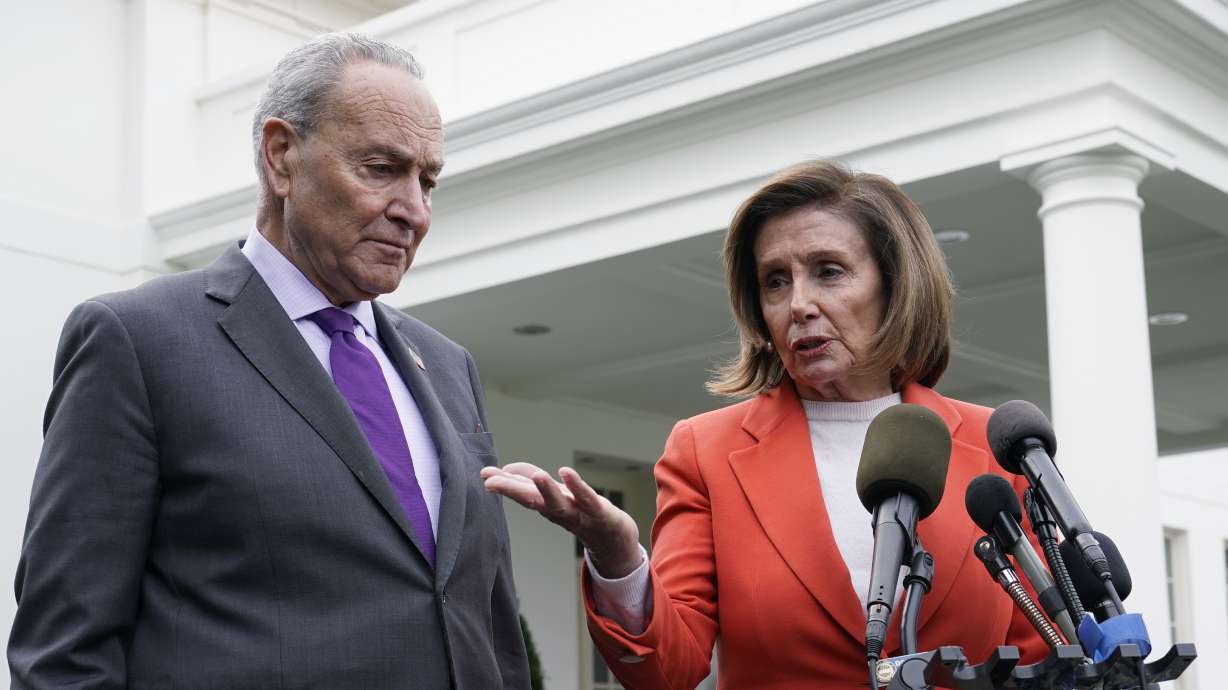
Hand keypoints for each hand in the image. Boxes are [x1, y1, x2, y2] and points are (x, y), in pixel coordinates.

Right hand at [481, 462, 642, 577]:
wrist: (614, 541)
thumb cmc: (580, 514)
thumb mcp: (553, 496)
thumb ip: (530, 482)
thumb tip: (505, 469)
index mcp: (546, 505)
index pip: (522, 492)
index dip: (503, 483)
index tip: (483, 475)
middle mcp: (558, 511)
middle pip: (532, 500)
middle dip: (511, 490)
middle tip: (490, 481)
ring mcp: (578, 513)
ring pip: (559, 503)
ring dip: (546, 491)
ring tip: (536, 476)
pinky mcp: (599, 512)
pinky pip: (587, 498)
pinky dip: (576, 486)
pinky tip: (565, 472)